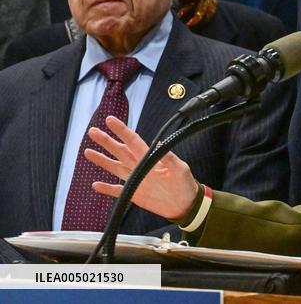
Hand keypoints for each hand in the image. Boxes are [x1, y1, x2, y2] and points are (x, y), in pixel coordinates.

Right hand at [84, 115, 200, 220]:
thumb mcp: (180, 169)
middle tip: (93, 131)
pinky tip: (95, 184)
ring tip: (87, 152)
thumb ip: (169, 158)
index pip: (133, 141)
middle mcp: (141, 167)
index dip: (122, 131)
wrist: (186, 205)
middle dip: (107, 141)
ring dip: (102, 160)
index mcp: (151, 158)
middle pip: (120, 151)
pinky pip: (117, 191)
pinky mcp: (134, 194)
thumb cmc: (186, 185)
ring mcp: (136, 180)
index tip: (110, 120)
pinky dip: (107, 188)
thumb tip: (158, 143)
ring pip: (115, 167)